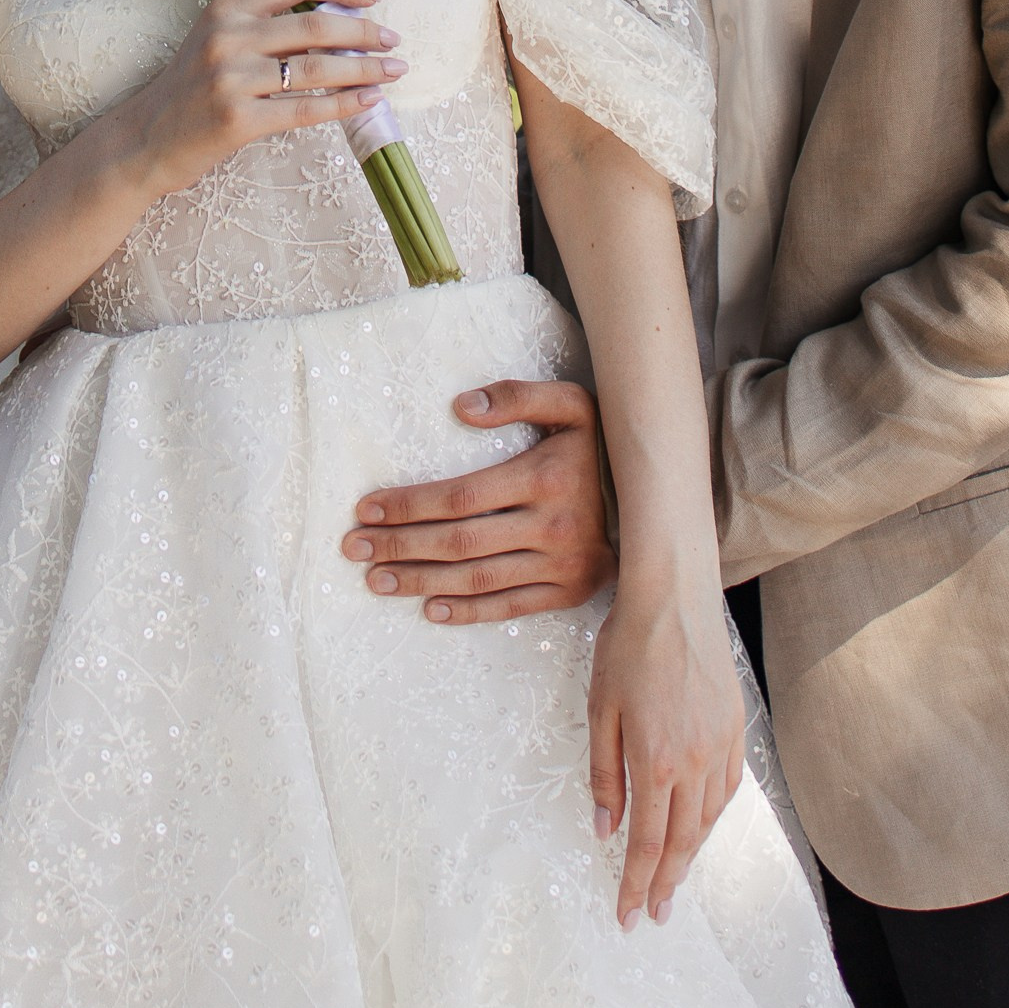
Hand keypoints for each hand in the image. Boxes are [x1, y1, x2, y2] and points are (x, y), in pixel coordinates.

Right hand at [121, 0, 404, 197]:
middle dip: (364, 31)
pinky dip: (345, 105)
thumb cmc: (188, 90)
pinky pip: (306, 110)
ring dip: (365, 68)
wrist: (143, 140)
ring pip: (318, 68)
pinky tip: (370, 101)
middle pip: (315, 25)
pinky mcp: (239, 120)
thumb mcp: (216, 41)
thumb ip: (263, 26)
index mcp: (226, 9)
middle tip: (394, 39)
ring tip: (394, 70)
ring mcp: (232, 79)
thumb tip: (333, 19)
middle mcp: (229, 37)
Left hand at [342, 378, 616, 620]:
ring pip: (478, 578)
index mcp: (545, 479)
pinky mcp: (570, 592)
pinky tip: (430, 609)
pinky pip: (511, 607)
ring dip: (421, 581)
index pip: (461, 497)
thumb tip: (461, 408)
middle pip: (460, 542)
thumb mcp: (570, 404)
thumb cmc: (596, 445)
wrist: (655, 496)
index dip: (410, 504)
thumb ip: (518, 396)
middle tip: (353, 547)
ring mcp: (562, 566)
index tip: (366, 508)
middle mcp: (554, 527)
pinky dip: (469, 611)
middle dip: (401, 545)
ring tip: (375, 579)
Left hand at [587, 572, 744, 929]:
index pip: (648, 843)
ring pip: (709, 818)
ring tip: (674, 877)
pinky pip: (729, 786)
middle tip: (655, 913)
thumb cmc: (627, 644)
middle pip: (683, 841)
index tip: (628, 916)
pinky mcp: (736, 726)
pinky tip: (702, 822)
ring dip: (692, 853)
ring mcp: (721, 744)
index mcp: (656, 761)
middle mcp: (695, 761)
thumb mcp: (599, 709)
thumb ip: (603, 773)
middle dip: (667, 883)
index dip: (636, 884)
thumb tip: (604, 828)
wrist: (675, 595)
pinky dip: (714, 815)